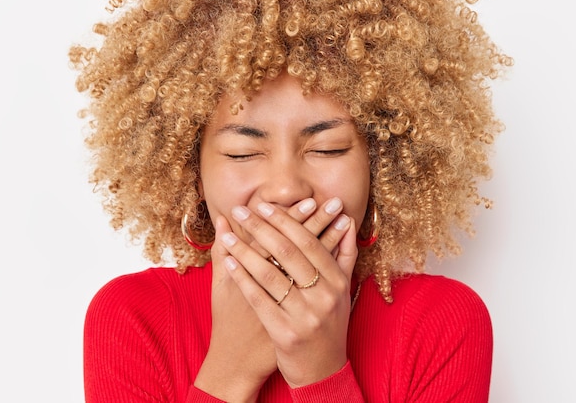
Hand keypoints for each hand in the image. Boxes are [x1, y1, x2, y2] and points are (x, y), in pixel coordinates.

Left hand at [219, 198, 356, 387]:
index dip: (285, 220)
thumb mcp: (344, 290)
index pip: (308, 242)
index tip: (263, 205)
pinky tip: (228, 263)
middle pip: (287, 253)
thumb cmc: (329, 324)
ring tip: (227, 235)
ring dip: (245, 251)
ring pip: (270, 274)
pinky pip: (258, 299)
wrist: (322, 370)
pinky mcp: (285, 333)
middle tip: (240, 211)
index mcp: (338, 281)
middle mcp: (324, 296)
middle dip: (260, 228)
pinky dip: (242, 278)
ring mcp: (304, 316)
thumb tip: (348, 221)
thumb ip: (345, 255)